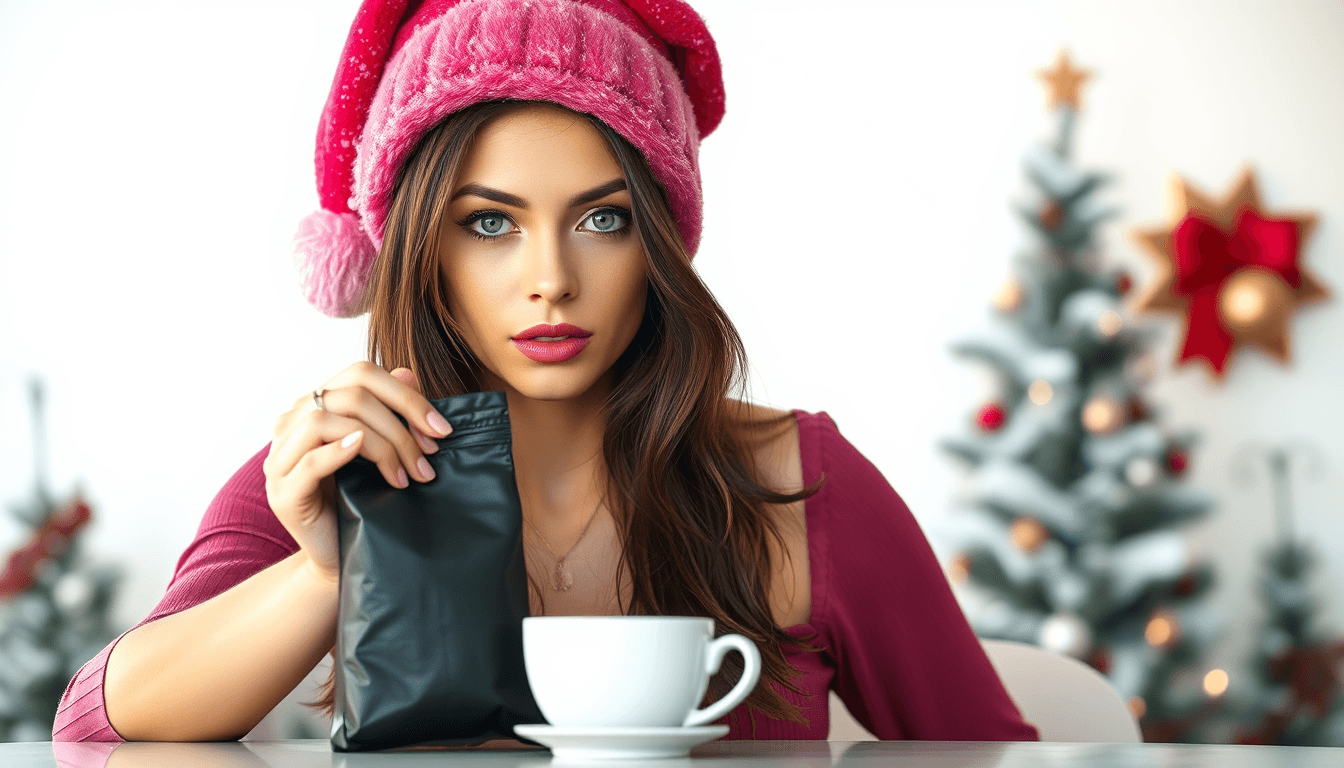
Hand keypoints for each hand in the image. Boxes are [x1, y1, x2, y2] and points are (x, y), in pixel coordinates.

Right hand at [262, 362, 451, 581]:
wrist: (338, 556)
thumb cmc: (360, 499)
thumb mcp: (380, 450)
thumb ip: (389, 411)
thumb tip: (408, 371)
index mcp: (315, 405)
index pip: (360, 374)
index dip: (405, 395)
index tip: (440, 429)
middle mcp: (291, 423)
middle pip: (349, 396)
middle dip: (399, 425)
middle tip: (427, 458)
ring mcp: (280, 457)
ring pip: (325, 421)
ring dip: (378, 444)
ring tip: (405, 474)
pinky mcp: (281, 492)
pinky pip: (308, 461)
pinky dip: (339, 453)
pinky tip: (366, 457)